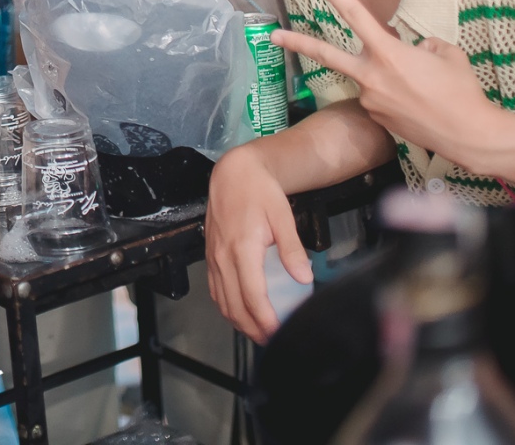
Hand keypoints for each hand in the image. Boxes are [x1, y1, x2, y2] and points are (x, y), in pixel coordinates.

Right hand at [205, 146, 310, 343]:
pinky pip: (215, 291)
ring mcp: (214, 258)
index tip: (279, 333)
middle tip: (273, 340)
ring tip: (259, 333)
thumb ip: (292, 248)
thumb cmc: (259, 192)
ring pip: (222, 302)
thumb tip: (304, 278)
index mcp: (242, 248)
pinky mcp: (210, 257)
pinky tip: (241, 313)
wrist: (233, 174)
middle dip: (253, 329)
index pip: (252, 296)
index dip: (265, 320)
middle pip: (235, 306)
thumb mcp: (282, 215)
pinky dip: (227, 308)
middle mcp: (223, 257)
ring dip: (239, 323)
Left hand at [274, 0, 502, 169]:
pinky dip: (395, 94)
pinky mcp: (376, 119)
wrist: (468, 135)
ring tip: (422, 90)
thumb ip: (422, 44)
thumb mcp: (446, 52)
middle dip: (297, 43)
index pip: (355, 15)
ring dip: (387, 76)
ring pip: (369, 77)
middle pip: (326, 54)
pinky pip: (380, 97)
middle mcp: (371, 76)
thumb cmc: (462, 90)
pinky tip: (419, 104)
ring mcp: (370, 100)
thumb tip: (412, 49)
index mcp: (388, 53)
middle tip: (272, 35)